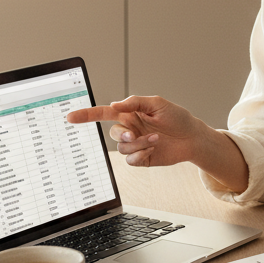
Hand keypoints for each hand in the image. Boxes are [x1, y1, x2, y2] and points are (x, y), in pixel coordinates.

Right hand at [66, 96, 205, 167]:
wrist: (192, 138)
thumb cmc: (177, 118)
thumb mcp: (157, 103)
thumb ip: (135, 102)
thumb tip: (115, 105)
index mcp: (130, 114)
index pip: (103, 114)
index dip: (87, 115)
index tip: (71, 117)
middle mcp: (130, 129)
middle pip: (113, 134)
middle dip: (123, 134)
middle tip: (136, 133)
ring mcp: (135, 144)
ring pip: (122, 148)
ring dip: (138, 144)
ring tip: (156, 139)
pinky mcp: (142, 158)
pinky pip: (130, 160)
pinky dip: (140, 155)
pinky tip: (153, 149)